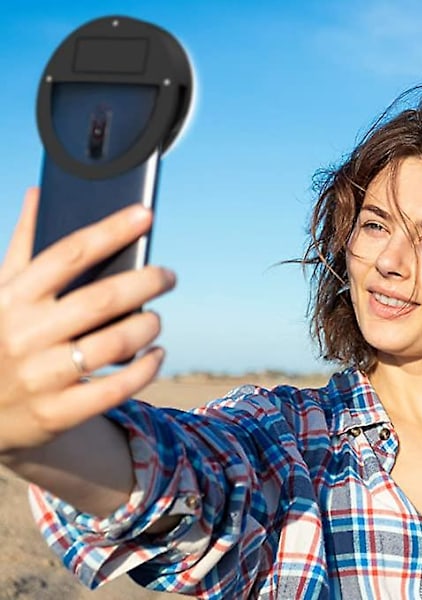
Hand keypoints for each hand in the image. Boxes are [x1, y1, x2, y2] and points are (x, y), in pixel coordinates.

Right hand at [0, 189, 174, 455]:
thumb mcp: (0, 292)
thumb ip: (23, 247)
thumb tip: (40, 194)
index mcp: (12, 298)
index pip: (69, 253)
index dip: (111, 230)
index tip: (144, 215)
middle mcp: (25, 334)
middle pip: (103, 298)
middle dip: (146, 281)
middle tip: (168, 276)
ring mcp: (41, 376)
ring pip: (115, 343)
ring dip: (148, 325)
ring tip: (156, 318)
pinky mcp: (57, 413)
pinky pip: (117, 389)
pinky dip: (147, 368)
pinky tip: (156, 354)